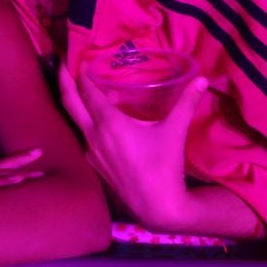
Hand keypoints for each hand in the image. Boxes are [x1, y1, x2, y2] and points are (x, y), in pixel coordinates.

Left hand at [58, 65, 205, 231]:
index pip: (88, 92)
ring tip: (80, 88)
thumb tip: (203, 80)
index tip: (78, 59)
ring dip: (75, 102)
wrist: (157, 206)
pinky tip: (97, 120)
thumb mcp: (175, 131)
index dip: (81, 74)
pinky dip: (85, 121)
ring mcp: (90, 151)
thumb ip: (186, 103)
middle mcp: (93, 135)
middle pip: (70, 102)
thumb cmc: (164, 166)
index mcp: (109, 123)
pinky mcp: (94, 164)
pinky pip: (83, 135)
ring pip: (75, 120)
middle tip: (62, 64)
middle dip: (64, 81)